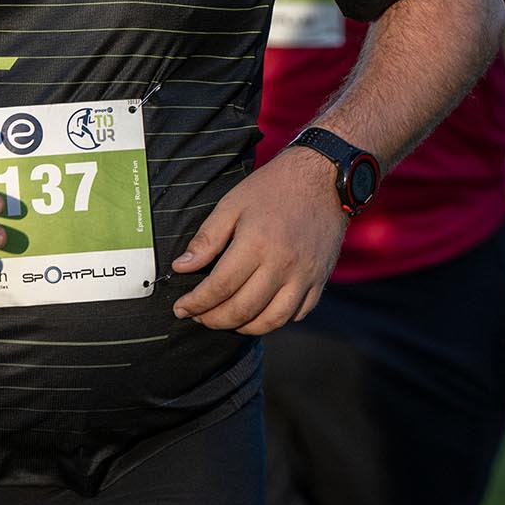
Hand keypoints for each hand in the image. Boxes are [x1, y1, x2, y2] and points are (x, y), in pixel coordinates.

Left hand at [169, 147, 348, 334]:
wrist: (323, 177)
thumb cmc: (273, 187)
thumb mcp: (232, 204)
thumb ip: (206, 239)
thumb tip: (181, 268)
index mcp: (256, 244)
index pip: (219, 288)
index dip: (196, 303)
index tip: (180, 308)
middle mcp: (282, 265)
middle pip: (242, 310)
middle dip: (213, 320)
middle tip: (198, 317)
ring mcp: (305, 276)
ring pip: (271, 321)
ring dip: (243, 328)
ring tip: (226, 320)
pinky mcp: (320, 279)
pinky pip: (297, 314)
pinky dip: (275, 320)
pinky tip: (259, 312)